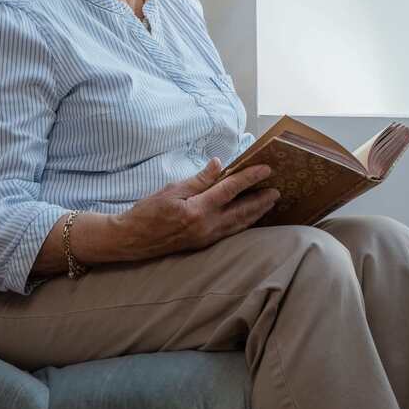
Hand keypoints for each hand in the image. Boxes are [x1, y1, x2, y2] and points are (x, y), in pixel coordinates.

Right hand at [112, 159, 279, 259]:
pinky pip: (230, 232)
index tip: (266, 168)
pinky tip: (249, 218)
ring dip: (256, 213)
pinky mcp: (203, 243)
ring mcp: (206, 238)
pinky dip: (243, 223)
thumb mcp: (171, 190)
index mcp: (198, 211)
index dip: (250, 178)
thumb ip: (198, 179)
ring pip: (239, 224)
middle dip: (261, 200)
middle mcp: (207, 227)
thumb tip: (219, 164)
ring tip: (269, 203)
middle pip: (242, 211)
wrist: (131, 240)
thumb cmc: (147, 212)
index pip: (231, 190)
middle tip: (277, 190)